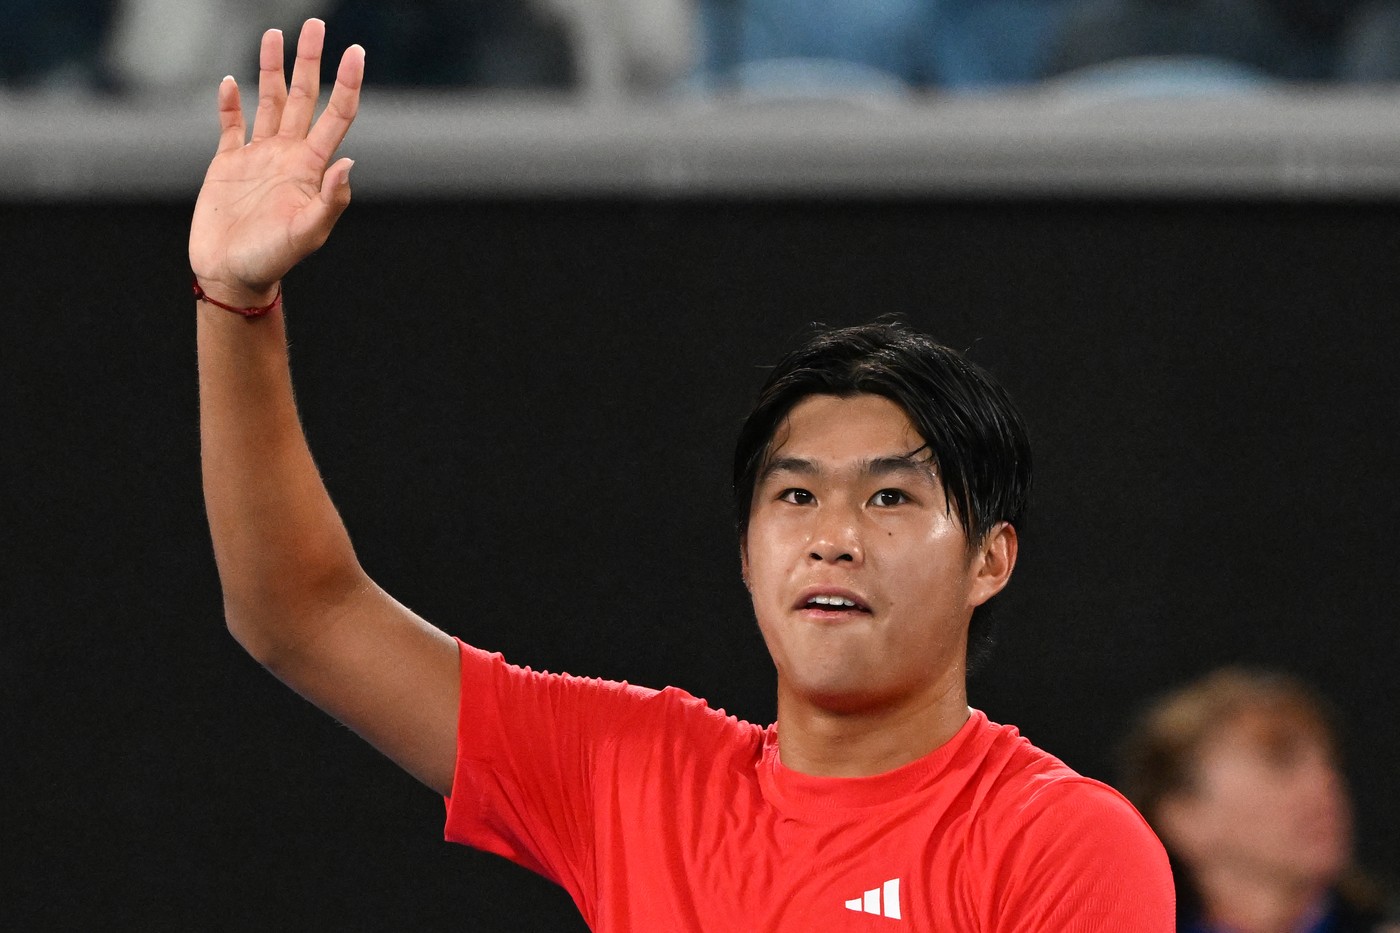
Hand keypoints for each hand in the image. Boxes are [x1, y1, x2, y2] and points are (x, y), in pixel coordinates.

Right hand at [189, 20, 362, 306]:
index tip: (356, 52)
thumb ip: (330, 201)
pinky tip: (232, 81)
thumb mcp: (307, 234)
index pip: (335, 117)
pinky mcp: (227, 164)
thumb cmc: (273, 260)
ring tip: (274, 35)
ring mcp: (258, 157)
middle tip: (316, 25)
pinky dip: (230, 103)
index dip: (346, 85)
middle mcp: (288, 155)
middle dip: (310, 61)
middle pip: (303, 98)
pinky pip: (231, 125)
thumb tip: (349, 163)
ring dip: (272, 69)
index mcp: (310, 168)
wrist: (231, 275)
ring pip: (270, 101)